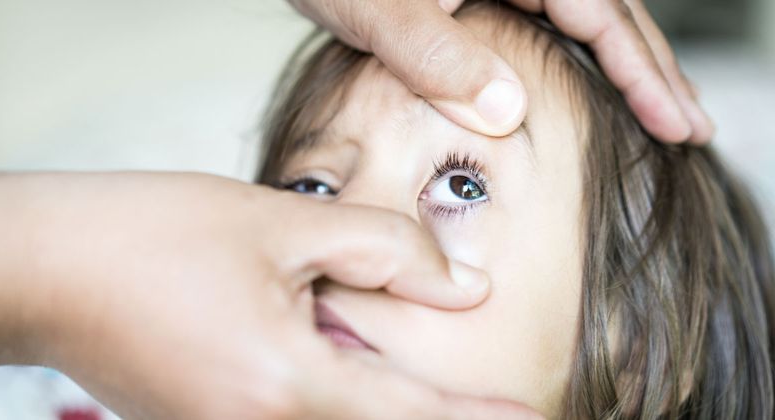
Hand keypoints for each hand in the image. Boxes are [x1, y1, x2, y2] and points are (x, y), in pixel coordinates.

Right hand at [0, 172, 539, 418]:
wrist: (46, 266)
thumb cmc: (149, 235)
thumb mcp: (279, 222)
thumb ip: (383, 251)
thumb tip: (459, 283)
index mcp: (282, 385)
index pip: (407, 415)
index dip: (475, 419)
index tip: (526, 418)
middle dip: (419, 413)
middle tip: (475, 399)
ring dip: (368, 399)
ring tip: (398, 369)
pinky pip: (285, 418)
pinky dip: (326, 395)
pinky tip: (333, 358)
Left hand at [289, 0, 712, 143]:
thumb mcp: (373, 8)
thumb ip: (433, 55)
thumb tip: (505, 111)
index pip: (601, 14)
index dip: (643, 73)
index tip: (677, 123)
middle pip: (611, 11)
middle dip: (653, 71)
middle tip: (690, 126)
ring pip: (589, 14)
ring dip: (627, 62)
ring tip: (662, 106)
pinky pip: (555, 17)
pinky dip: (583, 52)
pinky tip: (594, 77)